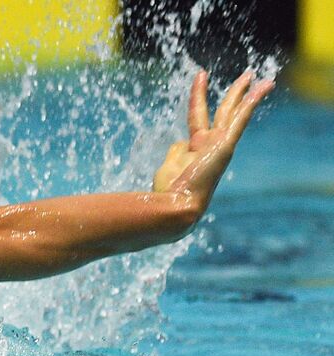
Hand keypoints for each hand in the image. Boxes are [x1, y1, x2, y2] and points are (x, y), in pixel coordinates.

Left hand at [153, 69, 274, 207]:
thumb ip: (177, 151)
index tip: (200, 77)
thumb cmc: (168, 191)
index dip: (198, 95)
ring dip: (243, 92)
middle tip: (248, 76)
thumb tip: (181, 143)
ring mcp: (219, 146)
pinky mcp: (225, 146)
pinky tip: (263, 87)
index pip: (198, 116)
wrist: (176, 205)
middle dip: (235, 93)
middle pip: (224, 112)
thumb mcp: (169, 166)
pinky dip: (251, 102)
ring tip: (253, 75)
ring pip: (232, 112)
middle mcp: (211, 145)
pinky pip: (240, 118)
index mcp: (195, 149)